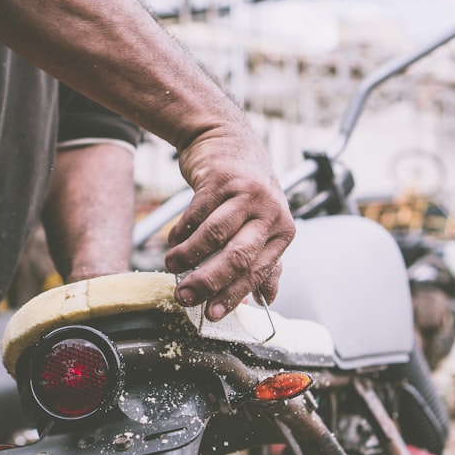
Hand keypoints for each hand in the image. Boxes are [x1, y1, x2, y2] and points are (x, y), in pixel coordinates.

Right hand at [166, 123, 294, 320]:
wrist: (228, 141)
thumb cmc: (246, 192)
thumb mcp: (263, 224)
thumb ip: (265, 261)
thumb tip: (266, 300)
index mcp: (283, 231)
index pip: (257, 271)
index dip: (232, 296)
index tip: (210, 314)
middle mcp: (270, 212)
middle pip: (238, 257)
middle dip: (207, 282)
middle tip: (183, 296)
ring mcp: (246, 193)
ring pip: (213, 236)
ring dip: (187, 256)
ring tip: (172, 265)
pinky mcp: (222, 178)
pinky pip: (197, 213)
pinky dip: (181, 231)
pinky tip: (174, 239)